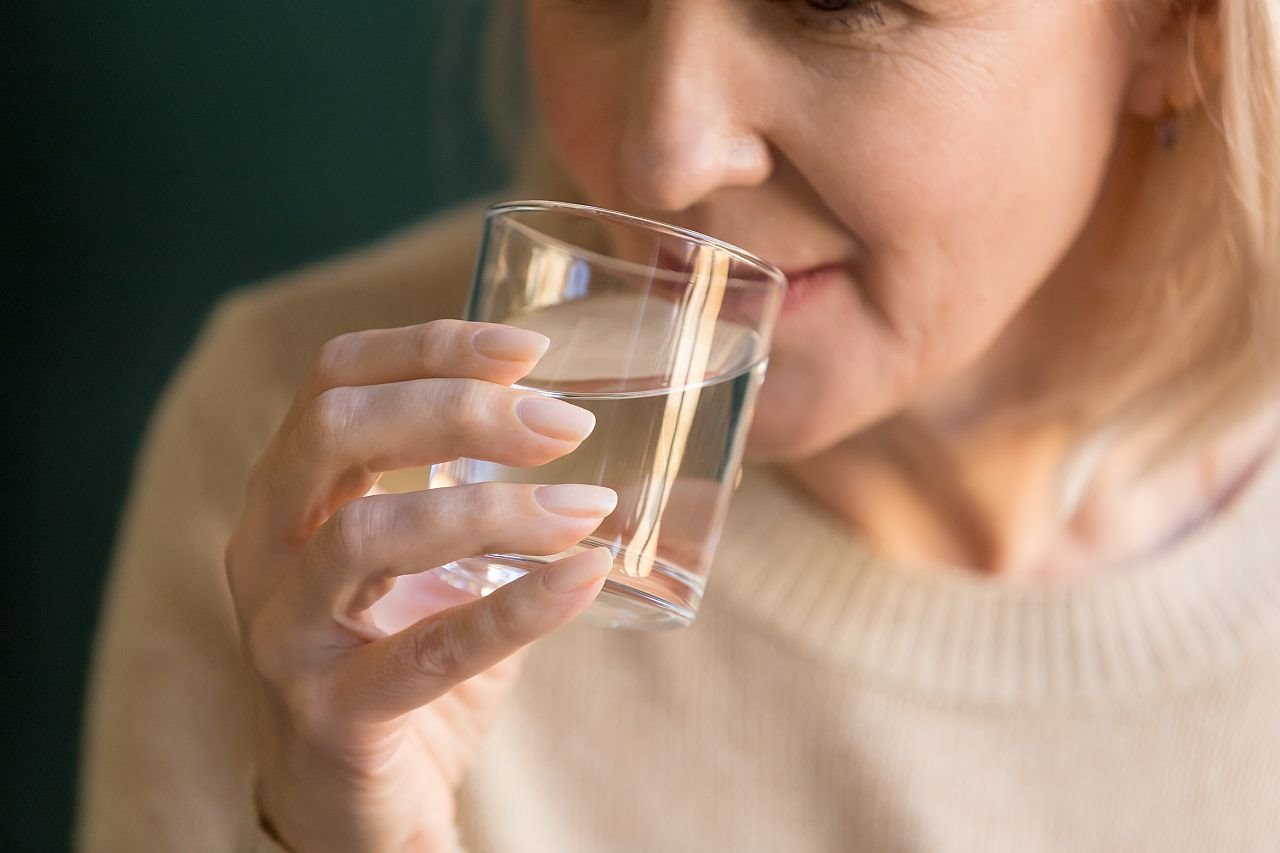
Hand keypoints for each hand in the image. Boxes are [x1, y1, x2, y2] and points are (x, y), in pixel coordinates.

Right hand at [224, 320, 615, 851]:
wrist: (360, 806)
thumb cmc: (401, 662)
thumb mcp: (432, 561)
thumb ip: (484, 495)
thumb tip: (590, 430)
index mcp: (290, 494)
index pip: (337, 378)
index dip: (430, 347)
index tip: (529, 348)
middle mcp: (267, 550)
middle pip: (336, 430)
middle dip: (459, 408)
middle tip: (565, 422)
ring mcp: (286, 634)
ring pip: (366, 534)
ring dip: (493, 509)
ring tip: (585, 506)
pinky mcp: (330, 715)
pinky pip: (426, 652)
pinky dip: (516, 609)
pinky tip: (584, 575)